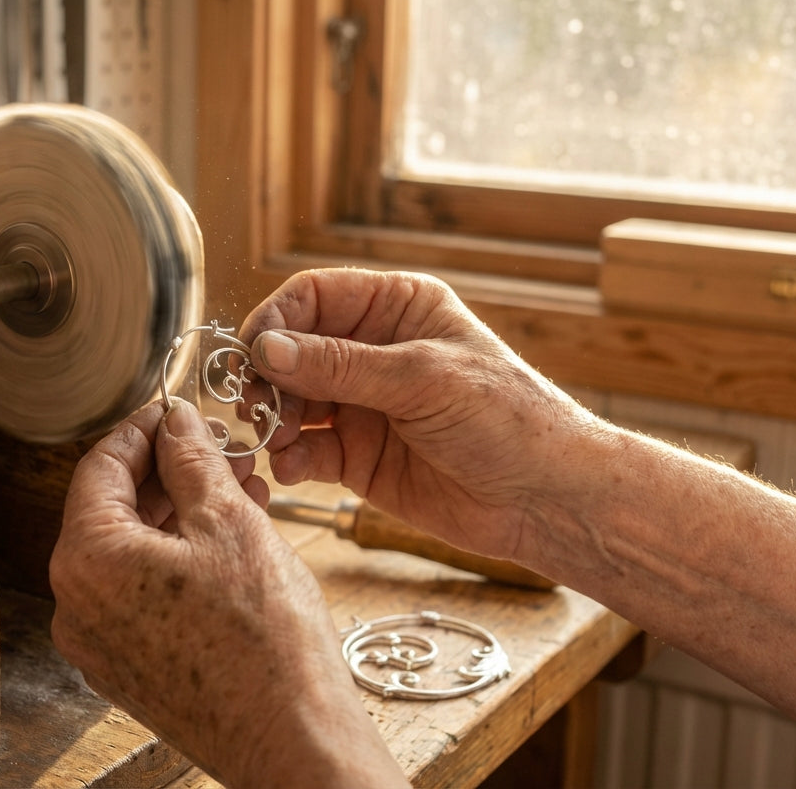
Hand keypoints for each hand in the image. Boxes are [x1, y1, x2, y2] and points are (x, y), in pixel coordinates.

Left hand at [49, 399, 406, 787]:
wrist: (293, 741)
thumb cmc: (265, 639)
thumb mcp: (230, 522)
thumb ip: (192, 461)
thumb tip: (176, 422)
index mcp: (87, 560)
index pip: (99, 466)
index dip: (141, 429)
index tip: (174, 412)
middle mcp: (76, 606)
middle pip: (111, 510)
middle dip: (168, 473)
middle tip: (220, 451)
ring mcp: (99, 644)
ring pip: (130, 553)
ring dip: (179, 516)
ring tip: (240, 493)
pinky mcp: (128, 670)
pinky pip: (140, 595)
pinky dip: (176, 561)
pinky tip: (228, 546)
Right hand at [240, 268, 606, 561]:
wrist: (544, 498)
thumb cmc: (508, 419)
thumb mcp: (422, 379)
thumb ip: (339, 365)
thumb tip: (265, 349)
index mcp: (397, 309)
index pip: (313, 297)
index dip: (275, 321)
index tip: (250, 354)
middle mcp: (373, 351)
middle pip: (291, 350)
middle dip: (267, 376)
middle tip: (254, 405)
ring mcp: (362, 405)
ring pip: (291, 401)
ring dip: (273, 419)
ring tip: (275, 439)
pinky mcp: (357, 456)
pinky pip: (305, 449)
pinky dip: (290, 457)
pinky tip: (293, 469)